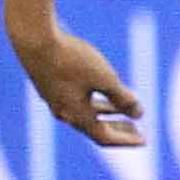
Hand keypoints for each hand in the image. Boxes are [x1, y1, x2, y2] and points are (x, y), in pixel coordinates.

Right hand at [11, 20, 144, 146]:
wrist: (34, 39)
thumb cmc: (72, 59)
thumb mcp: (105, 78)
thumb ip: (122, 98)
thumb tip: (139, 114)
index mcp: (77, 116)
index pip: (105, 137)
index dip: (126, 140)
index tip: (144, 140)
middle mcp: (63, 112)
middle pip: (95, 128)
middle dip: (118, 130)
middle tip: (138, 130)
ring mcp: (54, 99)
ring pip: (86, 113)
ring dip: (108, 114)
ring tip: (125, 112)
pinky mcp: (50, 85)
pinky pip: (77, 101)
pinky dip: (95, 102)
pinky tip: (103, 90)